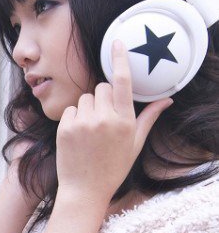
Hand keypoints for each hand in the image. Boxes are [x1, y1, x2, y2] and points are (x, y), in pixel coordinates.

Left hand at [55, 39, 173, 203]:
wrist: (84, 190)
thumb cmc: (113, 168)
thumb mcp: (135, 144)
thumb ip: (148, 118)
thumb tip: (167, 100)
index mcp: (124, 121)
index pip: (123, 82)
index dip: (119, 59)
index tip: (116, 42)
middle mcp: (103, 119)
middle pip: (103, 87)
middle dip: (104, 97)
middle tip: (105, 120)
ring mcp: (82, 123)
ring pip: (85, 97)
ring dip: (88, 107)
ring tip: (91, 130)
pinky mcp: (64, 128)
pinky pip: (70, 109)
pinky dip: (74, 117)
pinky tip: (78, 135)